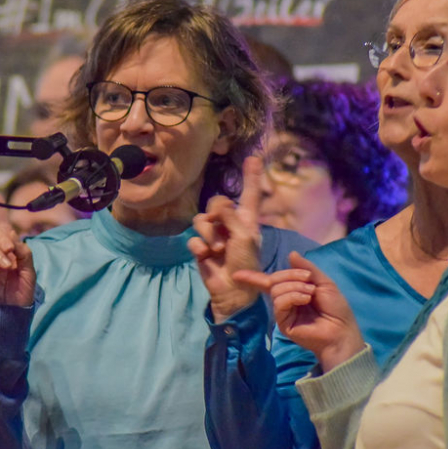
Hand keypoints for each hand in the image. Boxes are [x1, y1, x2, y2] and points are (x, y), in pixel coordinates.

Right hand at [189, 156, 264, 321]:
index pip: (249, 194)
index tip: (254, 158)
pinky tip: (207, 257)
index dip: (251, 176)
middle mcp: (230, 224)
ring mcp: (214, 236)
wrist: (233, 290)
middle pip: (216, 203)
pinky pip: (193, 239)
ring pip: (201, 220)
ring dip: (208, 234)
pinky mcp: (201, 249)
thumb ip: (230, 216)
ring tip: (217, 249)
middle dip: (216, 214)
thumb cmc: (246, 263)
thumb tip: (216, 208)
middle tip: (222, 230)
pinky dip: (200, 247)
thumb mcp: (244, 236)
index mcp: (246, 220)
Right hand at [234, 252, 364, 371]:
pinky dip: (293, 296)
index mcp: (292, 291)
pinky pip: (280, 302)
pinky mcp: (282, 323)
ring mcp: (283, 312)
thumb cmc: (336, 308)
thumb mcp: (323, 282)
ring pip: (277, 290)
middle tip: (308, 279)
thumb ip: (307, 268)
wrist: (341, 331)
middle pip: (274, 280)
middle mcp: (285, 301)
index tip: (237, 275)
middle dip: (290, 275)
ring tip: (310, 294)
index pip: (269, 282)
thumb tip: (291, 253)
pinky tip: (305, 299)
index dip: (253, 278)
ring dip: (295, 287)